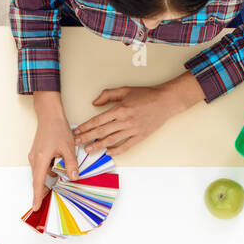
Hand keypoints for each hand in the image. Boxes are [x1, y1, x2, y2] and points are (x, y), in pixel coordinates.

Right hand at [29, 91, 78, 209]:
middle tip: (49, 200)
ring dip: (49, 178)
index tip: (35, 207)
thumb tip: (74, 178)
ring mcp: (35, 156)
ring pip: (42, 173)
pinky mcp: (37, 153)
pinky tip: (60, 167)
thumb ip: (71, 164)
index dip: (37, 196)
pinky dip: (49, 170)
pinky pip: (43, 166)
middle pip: (38, 180)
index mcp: (41, 159)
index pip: (38, 182)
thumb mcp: (68, 147)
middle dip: (43, 190)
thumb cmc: (57, 128)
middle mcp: (35, 159)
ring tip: (61, 180)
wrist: (49, 114)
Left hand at [74, 74, 200, 154]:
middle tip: (77, 143)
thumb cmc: (147, 94)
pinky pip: (126, 146)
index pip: (98, 120)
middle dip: (87, 137)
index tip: (78, 131)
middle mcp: (125, 121)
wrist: (166, 101)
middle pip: (101, 131)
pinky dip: (116, 151)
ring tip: (89, 150)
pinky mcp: (140, 136)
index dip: (86, 127)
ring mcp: (132, 130)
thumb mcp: (125, 90)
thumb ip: (108, 95)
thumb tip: (95, 103)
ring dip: (98, 146)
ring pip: (111, 140)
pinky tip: (108, 153)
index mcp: (120, 109)